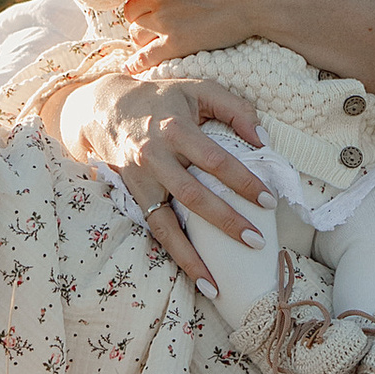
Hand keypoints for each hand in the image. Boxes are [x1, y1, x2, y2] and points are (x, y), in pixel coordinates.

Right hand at [62, 71, 271, 291]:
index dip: (243, 181)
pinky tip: (198, 277)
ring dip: (193, 257)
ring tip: (218, 284)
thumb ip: (235, 108)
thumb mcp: (199, 89)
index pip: (215, 160)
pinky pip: (156, 232)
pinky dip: (176, 256)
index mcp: (175, 128)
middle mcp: (155, 157)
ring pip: (167, 225)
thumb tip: (264, 139)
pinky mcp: (134, 198)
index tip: (268, 200)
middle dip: (225, 222)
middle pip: (193, 196)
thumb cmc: (162, 99)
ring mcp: (141, 181)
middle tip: (256, 241)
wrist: (106, 108)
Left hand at [118, 0, 325, 66]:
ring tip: (151, 34)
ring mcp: (165, 20)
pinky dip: (138, 63)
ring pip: (136, 31)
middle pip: (131, 5)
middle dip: (140, 8)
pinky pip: (146, 58)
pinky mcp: (178, 44)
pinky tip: (133, 67)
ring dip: (142, 32)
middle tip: (154, 11)